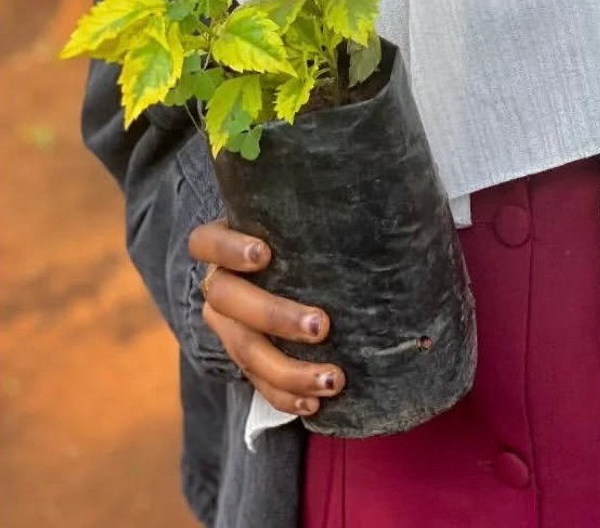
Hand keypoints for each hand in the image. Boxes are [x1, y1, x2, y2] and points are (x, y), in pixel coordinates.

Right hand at [188, 219, 343, 416]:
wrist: (286, 263)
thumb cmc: (304, 230)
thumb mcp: (305, 215)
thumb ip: (329, 208)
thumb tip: (393, 196)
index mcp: (224, 242)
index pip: (206, 242)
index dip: (228, 249)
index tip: (264, 254)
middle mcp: (219, 284)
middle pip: (228, 301)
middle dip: (274, 316)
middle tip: (322, 326)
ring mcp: (227, 325)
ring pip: (244, 350)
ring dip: (287, 370)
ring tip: (331, 379)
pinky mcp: (244, 356)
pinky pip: (256, 383)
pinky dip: (285, 396)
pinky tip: (314, 404)